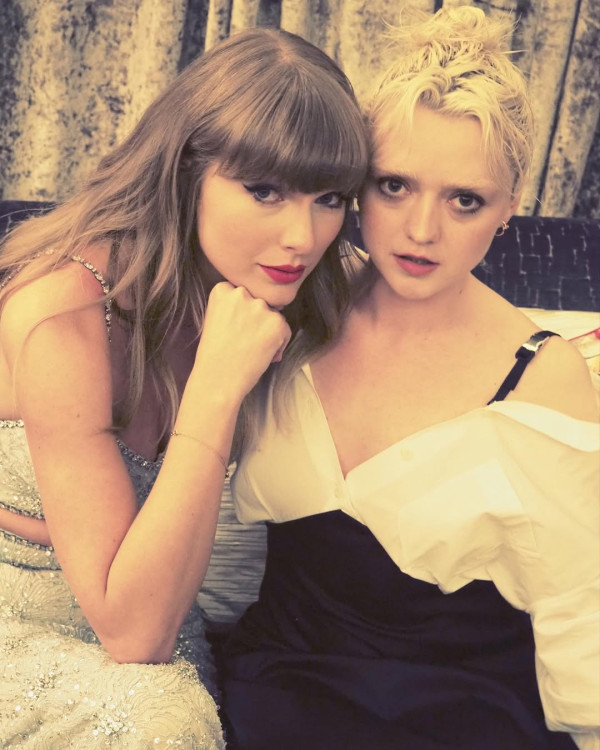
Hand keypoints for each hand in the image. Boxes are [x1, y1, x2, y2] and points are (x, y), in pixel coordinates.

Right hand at [191, 282, 290, 400]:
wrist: (217, 380)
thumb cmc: (213, 355)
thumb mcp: (215, 320)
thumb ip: (233, 307)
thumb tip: (261, 307)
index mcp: (222, 290)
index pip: (242, 295)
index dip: (241, 314)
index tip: (234, 329)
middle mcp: (241, 293)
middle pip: (259, 303)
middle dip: (256, 320)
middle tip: (245, 341)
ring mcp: (260, 307)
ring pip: (273, 315)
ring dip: (268, 331)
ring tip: (251, 350)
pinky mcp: (276, 323)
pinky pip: (285, 329)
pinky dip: (279, 343)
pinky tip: (263, 355)